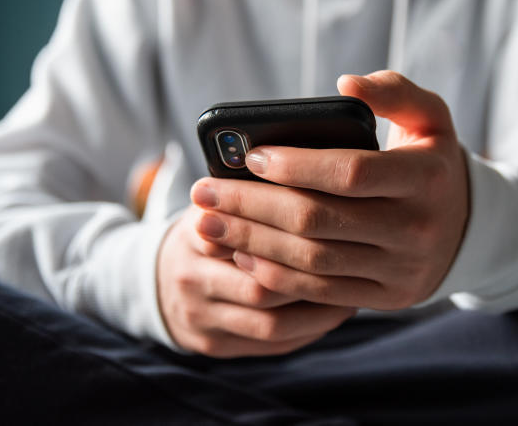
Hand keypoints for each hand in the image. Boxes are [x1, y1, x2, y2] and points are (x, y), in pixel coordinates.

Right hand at [156, 204, 356, 356]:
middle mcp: (191, 279)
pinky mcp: (216, 345)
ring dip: (319, 309)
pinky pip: (272, 344)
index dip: (290, 235)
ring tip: (356, 290)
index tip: (333, 225)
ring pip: (271, 323)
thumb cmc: (209, 232)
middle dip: (312, 278)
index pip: (245, 236)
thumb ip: (249, 194)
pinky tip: (337, 310)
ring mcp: (201, 318)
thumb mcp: (216, 204)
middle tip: (357, 264)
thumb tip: (308, 171)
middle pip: (261, 286)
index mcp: (193, 234)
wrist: (159, 282)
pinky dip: (310, 329)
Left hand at [192, 71, 469, 309]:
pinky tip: (242, 254)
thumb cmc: (430, 164)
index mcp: (426, 178)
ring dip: (252, 242)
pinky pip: (320, 293)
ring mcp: (401, 269)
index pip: (350, 173)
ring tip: (209, 222)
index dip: (296, 166)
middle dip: (253, 205)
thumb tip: (345, 84)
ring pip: (313, 260)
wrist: (465, 229)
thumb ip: (394, 91)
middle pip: (319, 220)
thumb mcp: (430, 118)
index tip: (251, 156)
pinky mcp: (386, 297)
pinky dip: (276, 275)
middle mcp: (416, 229)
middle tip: (204, 191)